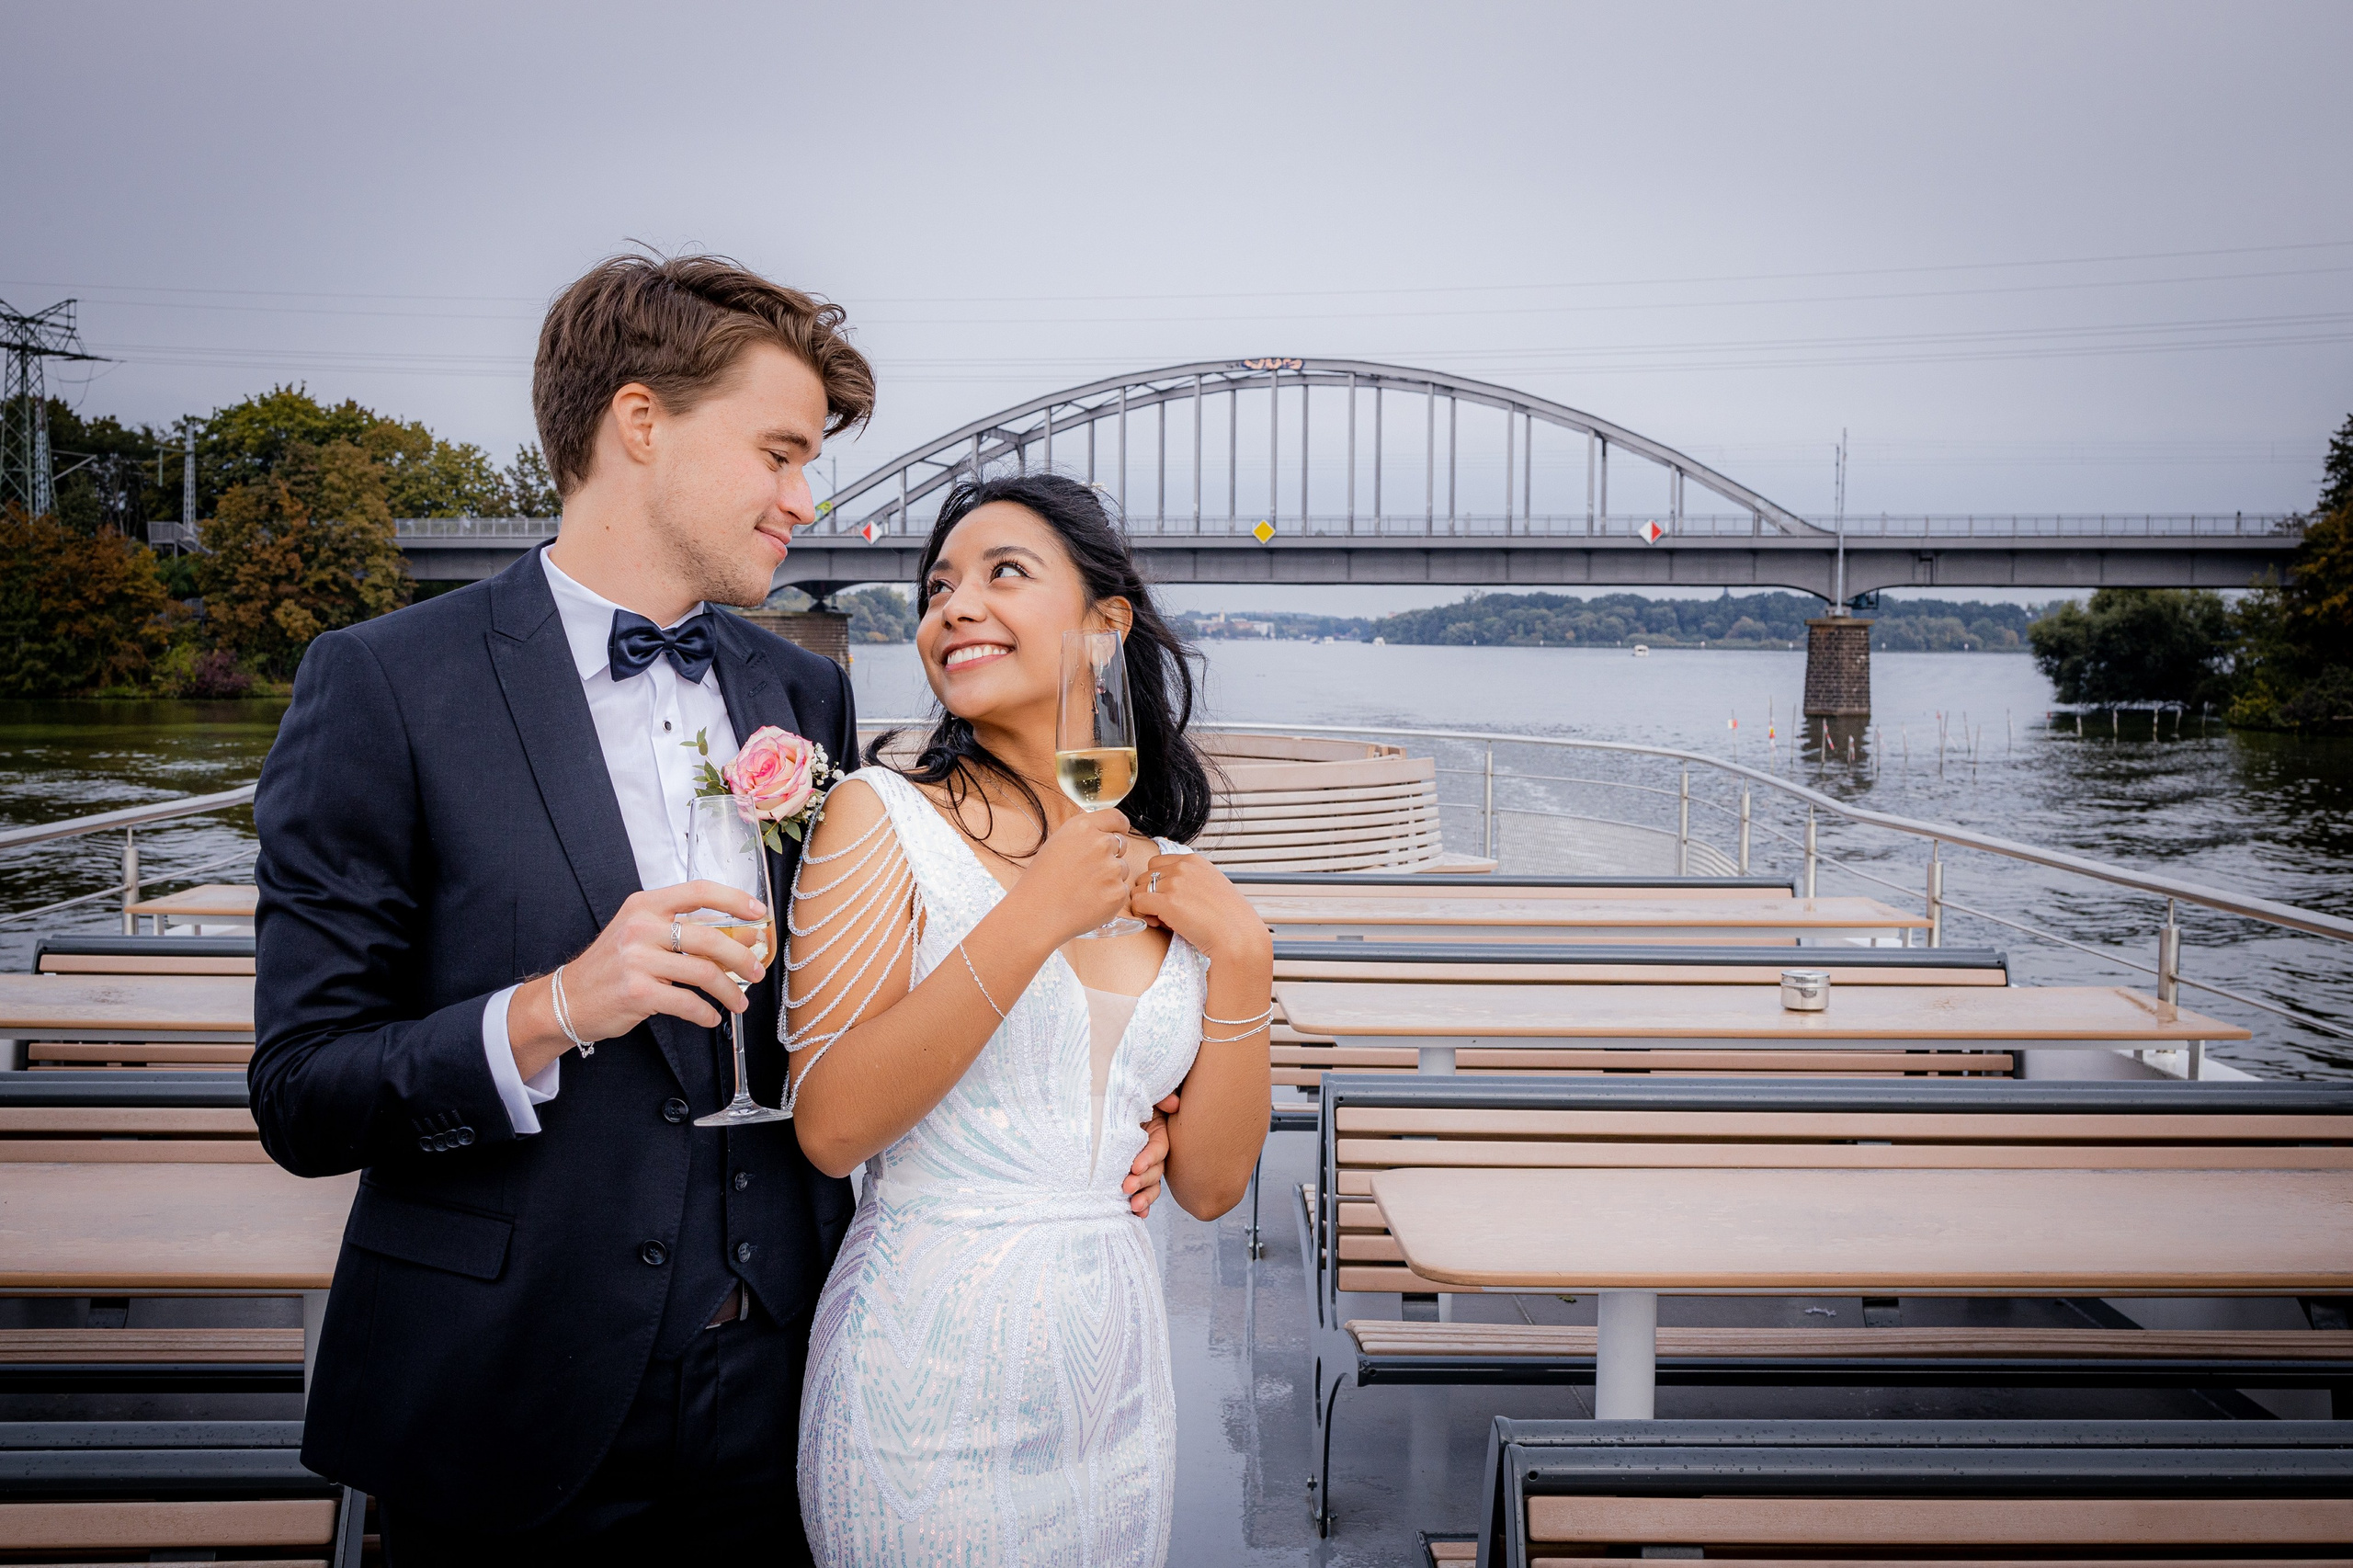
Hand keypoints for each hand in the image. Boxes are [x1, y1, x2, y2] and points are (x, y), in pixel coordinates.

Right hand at [550, 881, 770, 1038]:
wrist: (569, 998)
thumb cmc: (612, 966)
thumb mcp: (642, 935)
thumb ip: (685, 931)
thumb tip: (742, 937)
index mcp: (645, 905)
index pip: (698, 891)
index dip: (734, 899)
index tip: (759, 913)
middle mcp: (641, 928)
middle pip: (709, 938)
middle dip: (741, 958)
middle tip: (756, 973)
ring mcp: (637, 960)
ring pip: (704, 973)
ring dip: (729, 991)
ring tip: (739, 1002)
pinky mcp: (638, 993)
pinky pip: (688, 1003)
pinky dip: (706, 1013)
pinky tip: (711, 1017)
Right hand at [1010, 807, 1137, 945]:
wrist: (1036, 914)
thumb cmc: (1040, 881)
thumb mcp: (1057, 844)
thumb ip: (1083, 836)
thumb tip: (1104, 834)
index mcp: (1083, 828)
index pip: (1116, 818)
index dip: (1119, 827)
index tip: (1120, 832)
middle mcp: (1100, 843)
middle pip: (1121, 844)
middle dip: (1111, 855)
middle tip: (1088, 872)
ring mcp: (1112, 868)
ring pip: (1122, 869)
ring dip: (1110, 878)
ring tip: (1083, 890)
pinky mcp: (1118, 892)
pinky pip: (1122, 891)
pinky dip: (1110, 897)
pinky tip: (1089, 902)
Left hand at [1122, 1092, 1179, 1216]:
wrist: (1109, 1101)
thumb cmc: (1129, 1097)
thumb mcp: (1146, 1093)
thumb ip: (1161, 1097)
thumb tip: (1174, 1105)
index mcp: (1159, 1133)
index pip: (1158, 1149)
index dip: (1149, 1158)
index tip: (1135, 1166)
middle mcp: (1153, 1152)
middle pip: (1155, 1171)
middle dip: (1142, 1181)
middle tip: (1126, 1187)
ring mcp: (1143, 1165)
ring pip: (1150, 1185)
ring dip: (1144, 1197)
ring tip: (1133, 1206)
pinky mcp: (1132, 1174)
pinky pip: (1140, 1191)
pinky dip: (1141, 1204)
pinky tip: (1137, 1214)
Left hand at [1125, 852, 1270, 968]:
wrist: (1238, 937)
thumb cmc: (1229, 919)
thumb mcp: (1213, 886)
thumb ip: (1190, 881)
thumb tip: (1167, 890)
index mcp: (1194, 860)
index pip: (1157, 863)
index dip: (1158, 883)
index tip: (1169, 899)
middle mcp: (1183, 867)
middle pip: (1145, 875)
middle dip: (1150, 893)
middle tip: (1164, 912)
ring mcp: (1174, 883)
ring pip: (1138, 890)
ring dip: (1145, 906)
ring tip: (1164, 920)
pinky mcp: (1167, 902)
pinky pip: (1137, 903)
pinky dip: (1141, 915)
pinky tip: (1158, 924)